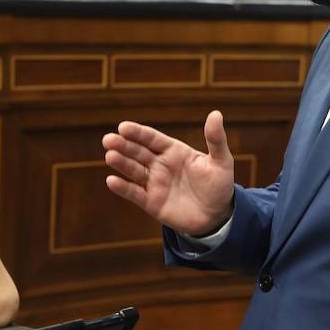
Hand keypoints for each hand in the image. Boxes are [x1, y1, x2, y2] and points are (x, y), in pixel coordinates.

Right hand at [102, 110, 234, 235]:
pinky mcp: (151, 202)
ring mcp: (154, 183)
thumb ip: (215, 139)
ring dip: (121, 163)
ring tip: (110, 156)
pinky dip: (123, 188)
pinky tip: (111, 181)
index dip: (138, 133)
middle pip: (138, 152)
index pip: (152, 138)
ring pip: (133, 170)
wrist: (217, 216)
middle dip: (123, 145)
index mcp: (173, 151)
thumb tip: (216, 114)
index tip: (123, 127)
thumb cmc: (219, 185)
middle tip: (109, 139)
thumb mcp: (221, 161)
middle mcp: (160, 164)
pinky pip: (134, 193)